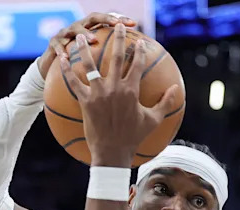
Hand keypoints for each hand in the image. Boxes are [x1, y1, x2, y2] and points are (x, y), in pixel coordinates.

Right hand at [38, 12, 136, 78]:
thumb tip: (134, 67)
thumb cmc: (77, 67)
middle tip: (116, 24)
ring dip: (84, 33)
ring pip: (75, 28)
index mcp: (92, 30)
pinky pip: (57, 46)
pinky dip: (61, 51)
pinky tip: (65, 59)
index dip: (120, 20)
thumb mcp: (93, 62)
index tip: (133, 24)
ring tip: (92, 40)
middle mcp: (79, 28)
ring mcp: (66, 33)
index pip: (108, 20)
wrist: (51, 68)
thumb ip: (110, 60)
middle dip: (105, 18)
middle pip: (93, 17)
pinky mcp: (53, 43)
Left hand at [59, 24, 179, 166]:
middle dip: (118, 39)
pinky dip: (67, 70)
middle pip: (115, 58)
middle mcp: (114, 88)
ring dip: (84, 49)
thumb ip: (165, 102)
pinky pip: (73, 82)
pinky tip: (62, 60)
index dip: (139, 51)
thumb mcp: (153, 120)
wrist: (112, 152)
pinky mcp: (85, 101)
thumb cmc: (133, 137)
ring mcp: (98, 93)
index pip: (137, 64)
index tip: (139, 42)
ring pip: (90, 65)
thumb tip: (176, 89)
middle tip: (117, 26)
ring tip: (80, 37)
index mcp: (131, 90)